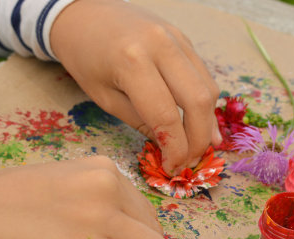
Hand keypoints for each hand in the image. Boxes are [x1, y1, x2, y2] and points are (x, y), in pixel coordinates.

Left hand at [50, 0, 221, 174]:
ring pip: (208, 88)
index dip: (175, 149)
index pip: (166, 117)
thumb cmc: (86, 57)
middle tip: (191, 161)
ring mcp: (177, 39)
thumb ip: (140, 121)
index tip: (173, 168)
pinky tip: (201, 122)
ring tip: (199, 146)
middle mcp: (160, 45)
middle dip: (198, 140)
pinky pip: (203, 75)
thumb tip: (170, 149)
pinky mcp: (184, 38)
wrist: (85, 13)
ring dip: (207, 123)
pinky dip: (205, 102)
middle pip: (197, 102)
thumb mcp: (104, 96)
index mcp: (132, 61)